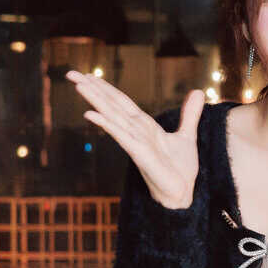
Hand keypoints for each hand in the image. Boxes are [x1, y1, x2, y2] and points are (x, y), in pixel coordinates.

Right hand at [65, 71, 201, 209]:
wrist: (182, 193)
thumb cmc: (180, 169)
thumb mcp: (187, 135)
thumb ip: (190, 114)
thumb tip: (198, 92)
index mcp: (144, 126)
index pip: (121, 102)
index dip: (105, 88)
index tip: (88, 75)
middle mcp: (135, 131)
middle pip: (110, 105)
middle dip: (91, 89)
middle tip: (70, 73)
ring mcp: (135, 141)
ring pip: (112, 116)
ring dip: (95, 100)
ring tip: (78, 85)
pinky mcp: (138, 154)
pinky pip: (120, 136)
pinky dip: (107, 124)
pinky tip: (90, 114)